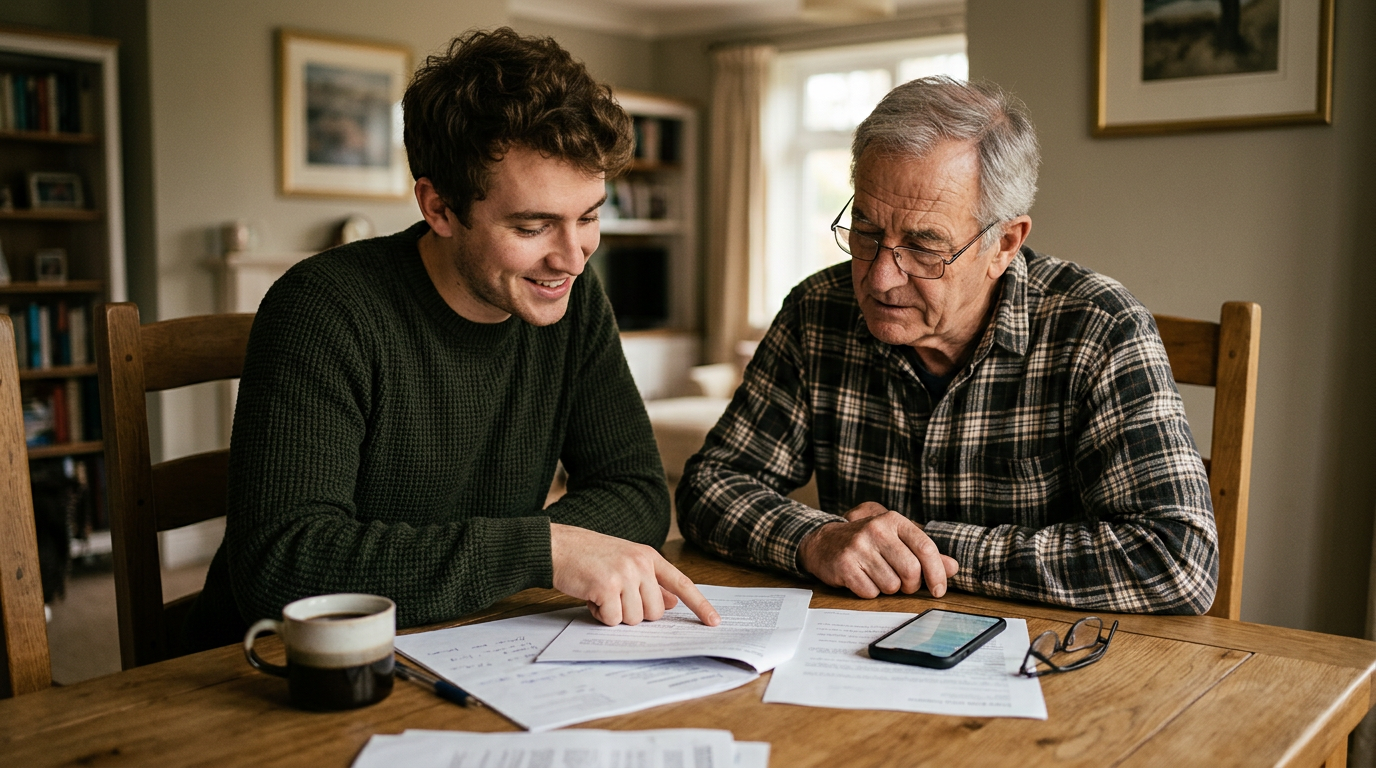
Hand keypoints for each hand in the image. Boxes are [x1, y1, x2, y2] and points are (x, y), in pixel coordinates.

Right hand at [550, 523, 720, 626]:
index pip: (682, 583)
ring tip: (600, 594)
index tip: (714, 622)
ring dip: (615, 614)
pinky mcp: (606, 586)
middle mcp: (640, 563)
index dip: (700, 604)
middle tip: (615, 598)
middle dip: (634, 613)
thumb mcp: (625, 563)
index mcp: (648, 557)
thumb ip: (650, 582)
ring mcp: (624, 573)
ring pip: (634, 619)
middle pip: (655, 613)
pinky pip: (613, 620)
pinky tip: (590, 597)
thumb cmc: (589, 557)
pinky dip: (600, 615)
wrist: (557, 546)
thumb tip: (673, 602)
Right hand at [798, 502, 958, 598]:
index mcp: (893, 520)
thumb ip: (924, 553)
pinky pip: (870, 592)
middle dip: (910, 585)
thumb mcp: (896, 540)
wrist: (823, 542)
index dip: (937, 572)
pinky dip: (869, 592)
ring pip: (891, 585)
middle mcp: (876, 530)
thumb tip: (953, 568)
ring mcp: (858, 547)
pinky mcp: (844, 565)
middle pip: (911, 571)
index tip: (938, 590)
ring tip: (876, 576)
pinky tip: (861, 579)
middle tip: (902, 584)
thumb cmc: (867, 543)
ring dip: (888, 589)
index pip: (925, 548)